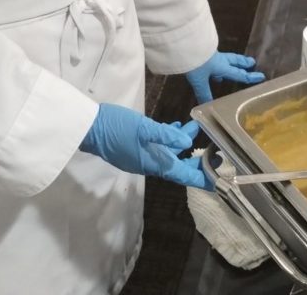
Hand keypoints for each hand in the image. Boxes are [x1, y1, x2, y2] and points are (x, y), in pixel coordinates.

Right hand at [80, 103, 210, 189]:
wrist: (89, 127)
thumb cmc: (116, 128)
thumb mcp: (143, 128)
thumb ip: (165, 134)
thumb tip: (187, 140)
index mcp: (153, 163)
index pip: (182, 174)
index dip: (200, 177)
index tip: (217, 181)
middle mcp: (150, 163)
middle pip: (178, 166)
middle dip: (195, 161)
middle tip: (214, 153)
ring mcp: (142, 155)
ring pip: (169, 154)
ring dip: (182, 144)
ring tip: (196, 128)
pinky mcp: (135, 146)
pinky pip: (158, 145)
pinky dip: (169, 137)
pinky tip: (175, 125)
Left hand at [185, 51, 265, 103]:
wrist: (185, 44)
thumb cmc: (195, 62)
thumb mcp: (199, 81)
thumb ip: (204, 93)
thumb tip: (207, 106)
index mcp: (222, 67)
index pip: (239, 73)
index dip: (250, 77)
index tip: (261, 76)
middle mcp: (219, 60)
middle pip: (234, 61)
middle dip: (243, 63)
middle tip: (251, 62)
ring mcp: (211, 54)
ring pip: (225, 58)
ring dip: (231, 61)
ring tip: (234, 64)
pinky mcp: (203, 51)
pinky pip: (215, 57)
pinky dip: (218, 61)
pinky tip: (213, 64)